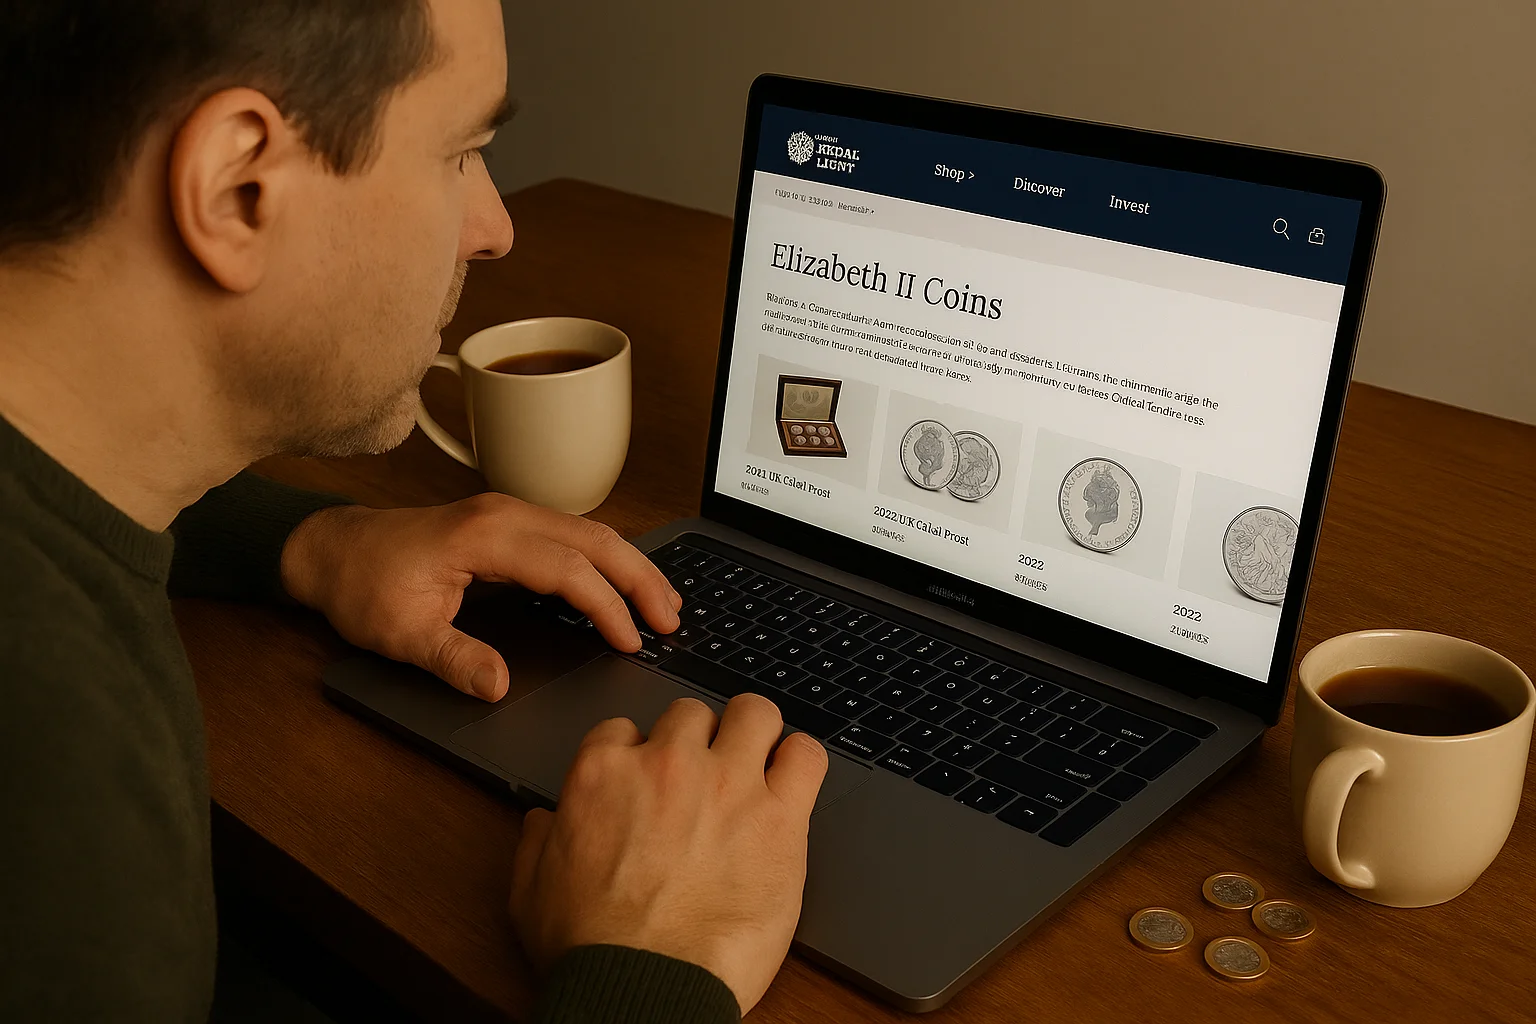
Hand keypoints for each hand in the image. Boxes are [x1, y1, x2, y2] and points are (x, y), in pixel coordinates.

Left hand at [279, 492, 680, 699]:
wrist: (332, 550)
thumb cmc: (364, 586)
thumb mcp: (401, 634)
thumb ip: (452, 659)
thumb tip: (498, 685)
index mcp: (485, 535)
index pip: (568, 568)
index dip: (606, 606)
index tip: (630, 642)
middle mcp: (505, 514)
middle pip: (595, 539)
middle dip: (640, 579)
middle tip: (671, 621)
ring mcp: (509, 512)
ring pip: (590, 532)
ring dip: (630, 566)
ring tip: (664, 605)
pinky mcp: (508, 521)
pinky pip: (573, 535)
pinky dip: (607, 559)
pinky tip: (622, 583)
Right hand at [510, 695, 827, 1014]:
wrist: (643, 989)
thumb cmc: (590, 949)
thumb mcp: (530, 891)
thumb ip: (537, 841)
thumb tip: (544, 821)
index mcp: (603, 773)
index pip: (625, 728)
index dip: (638, 755)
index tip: (648, 781)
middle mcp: (668, 763)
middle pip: (691, 714)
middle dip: (697, 740)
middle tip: (703, 777)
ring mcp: (728, 783)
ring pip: (754, 713)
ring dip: (753, 734)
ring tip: (755, 765)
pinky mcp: (780, 816)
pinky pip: (806, 756)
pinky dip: (800, 762)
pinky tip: (792, 781)